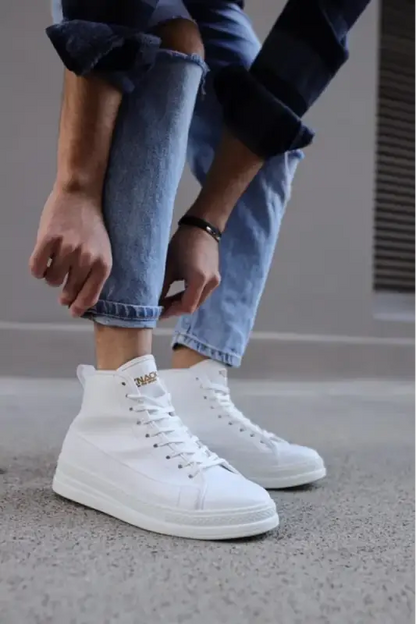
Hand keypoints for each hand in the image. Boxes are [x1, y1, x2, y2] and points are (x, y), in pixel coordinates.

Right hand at [29, 188, 111, 316]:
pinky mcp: (49, 239)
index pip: (89, 296)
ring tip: (56, 260)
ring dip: (50, 274)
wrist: (81, 194)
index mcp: (102, 264)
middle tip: (62, 281)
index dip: (78, 307)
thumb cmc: (91, 226)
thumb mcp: (102, 252)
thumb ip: (93, 274)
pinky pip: (37, 268)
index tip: (72, 310)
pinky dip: (37, 268)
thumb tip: (78, 300)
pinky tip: (43, 259)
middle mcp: (86, 259)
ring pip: (51, 280)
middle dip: (63, 291)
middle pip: (68, 291)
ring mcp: (67, 249)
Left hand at [160, 226, 220, 318]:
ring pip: (197, 301)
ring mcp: (215, 282)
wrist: (202, 228)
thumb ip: (162, 286)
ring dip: (182, 303)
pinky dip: (188, 296)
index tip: (158, 313)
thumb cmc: (183, 244)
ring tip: (166, 302)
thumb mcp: (168, 266)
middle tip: (160, 308)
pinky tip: (176, 295)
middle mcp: (211, 284)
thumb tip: (153, 302)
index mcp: (199, 280)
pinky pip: (201, 294)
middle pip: (193, 306)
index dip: (171, 312)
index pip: (187, 306)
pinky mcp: (214, 278)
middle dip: (176, 309)